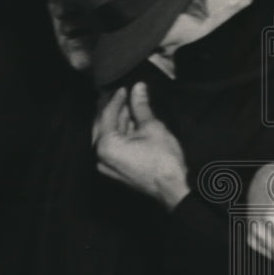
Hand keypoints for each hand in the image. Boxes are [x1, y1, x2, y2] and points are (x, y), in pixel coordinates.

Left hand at [93, 82, 189, 209]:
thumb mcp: (152, 127)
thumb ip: (141, 106)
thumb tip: (139, 87)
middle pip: (105, 127)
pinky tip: (134, 126)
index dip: (117, 100)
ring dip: (121, 123)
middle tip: (128, 97)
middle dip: (117, 111)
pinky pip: (115, 148)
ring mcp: (108, 166)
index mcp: (104, 146)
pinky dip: (123, 136)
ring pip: (111, 138)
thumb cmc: (162, 158)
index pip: (107, 116)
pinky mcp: (117, 171)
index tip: (126, 88)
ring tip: (133, 109)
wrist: (173, 188)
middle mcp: (100, 157)